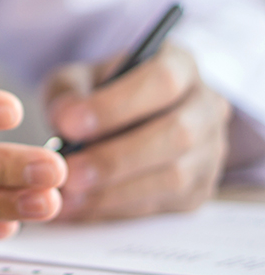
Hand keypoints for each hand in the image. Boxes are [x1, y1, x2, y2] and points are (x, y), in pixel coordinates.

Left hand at [46, 43, 231, 220]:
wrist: (114, 122)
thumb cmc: (95, 95)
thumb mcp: (75, 81)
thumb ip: (67, 95)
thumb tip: (65, 119)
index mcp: (180, 65)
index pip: (162, 81)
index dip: (116, 105)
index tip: (69, 124)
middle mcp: (206, 107)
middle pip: (176, 134)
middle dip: (116, 158)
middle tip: (68, 171)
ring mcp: (209, 151)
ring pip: (174, 177)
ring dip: (115, 191)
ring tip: (68, 195)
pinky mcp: (198, 189)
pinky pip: (163, 205)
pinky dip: (116, 209)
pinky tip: (80, 208)